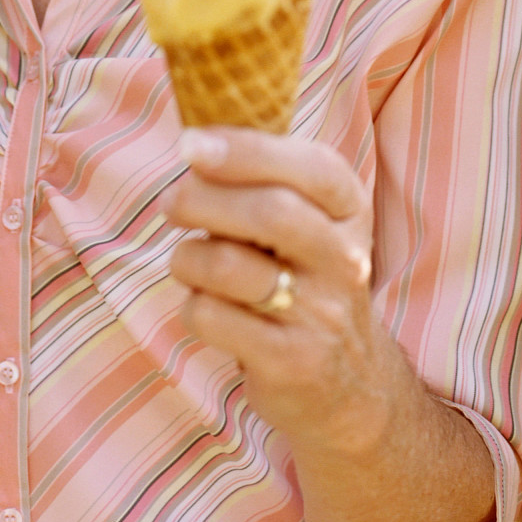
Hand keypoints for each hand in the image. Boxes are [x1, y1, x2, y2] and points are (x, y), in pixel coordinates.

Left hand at [160, 127, 401, 454]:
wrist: (350, 384)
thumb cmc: (304, 279)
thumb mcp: (309, 221)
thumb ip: (266, 177)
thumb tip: (194, 137)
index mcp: (349, 209)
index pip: (308, 166)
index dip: (245, 149)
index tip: (190, 144)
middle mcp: (345, 258)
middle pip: (268, 212)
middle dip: (202, 200)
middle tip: (172, 204)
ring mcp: (322, 313)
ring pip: (228, 266)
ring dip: (189, 258)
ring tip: (191, 262)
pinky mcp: (291, 361)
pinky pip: (213, 317)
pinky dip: (193, 306)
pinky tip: (207, 307)